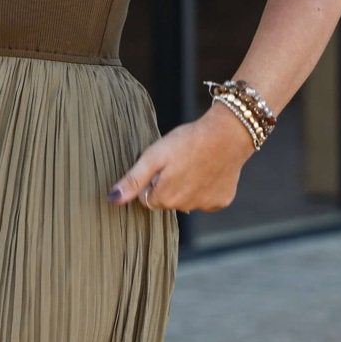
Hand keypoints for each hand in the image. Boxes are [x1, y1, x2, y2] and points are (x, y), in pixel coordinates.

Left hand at [108, 103, 255, 212]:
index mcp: (165, 198)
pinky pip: (206, 199)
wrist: (228, 134)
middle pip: (165, 201)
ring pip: (185, 201)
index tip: (162, 165)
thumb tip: (112, 199)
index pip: (145, 198)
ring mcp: (204, 206)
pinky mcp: (221, 201)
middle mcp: (184, 208)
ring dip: (186, 187)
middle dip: (167, 185)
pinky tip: (208, 170)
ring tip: (193, 163)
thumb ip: (133, 180)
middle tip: (178, 162)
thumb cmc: (188, 140)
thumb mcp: (154, 156)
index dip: (151, 180)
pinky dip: (205, 187)